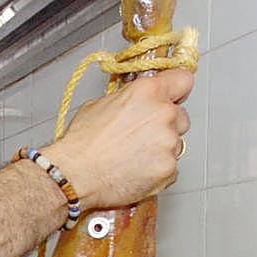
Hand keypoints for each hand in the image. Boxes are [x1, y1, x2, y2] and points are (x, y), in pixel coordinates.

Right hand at [44, 67, 193, 210]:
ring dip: (160, 150)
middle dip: (166, 125)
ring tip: (133, 158)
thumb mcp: (98, 106)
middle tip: (143, 136)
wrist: (73, 175)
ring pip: (175, 145)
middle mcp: (163, 114)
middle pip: (181, 117)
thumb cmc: (80, 144)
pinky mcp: (168, 169)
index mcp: (147, 92)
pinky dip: (156, 172)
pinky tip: (135, 172)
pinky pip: (170, 169)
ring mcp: (168, 143)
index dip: (176, 91)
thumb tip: (134, 103)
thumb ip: (127, 100)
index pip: (183, 80)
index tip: (173, 98)